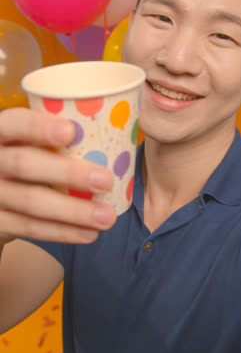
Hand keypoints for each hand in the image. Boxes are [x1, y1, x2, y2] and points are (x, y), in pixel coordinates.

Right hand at [0, 108, 116, 244]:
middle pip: (24, 164)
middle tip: (105, 180)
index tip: (71, 131)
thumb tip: (117, 120)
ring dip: (74, 211)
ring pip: (32, 202)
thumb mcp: (27, 141)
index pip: (14, 123)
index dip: (38, 126)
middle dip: (68, 173)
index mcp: (0, 132)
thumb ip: (56, 133)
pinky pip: (29, 228)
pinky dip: (62, 232)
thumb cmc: (25, 157)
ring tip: (107, 216)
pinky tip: (88, 233)